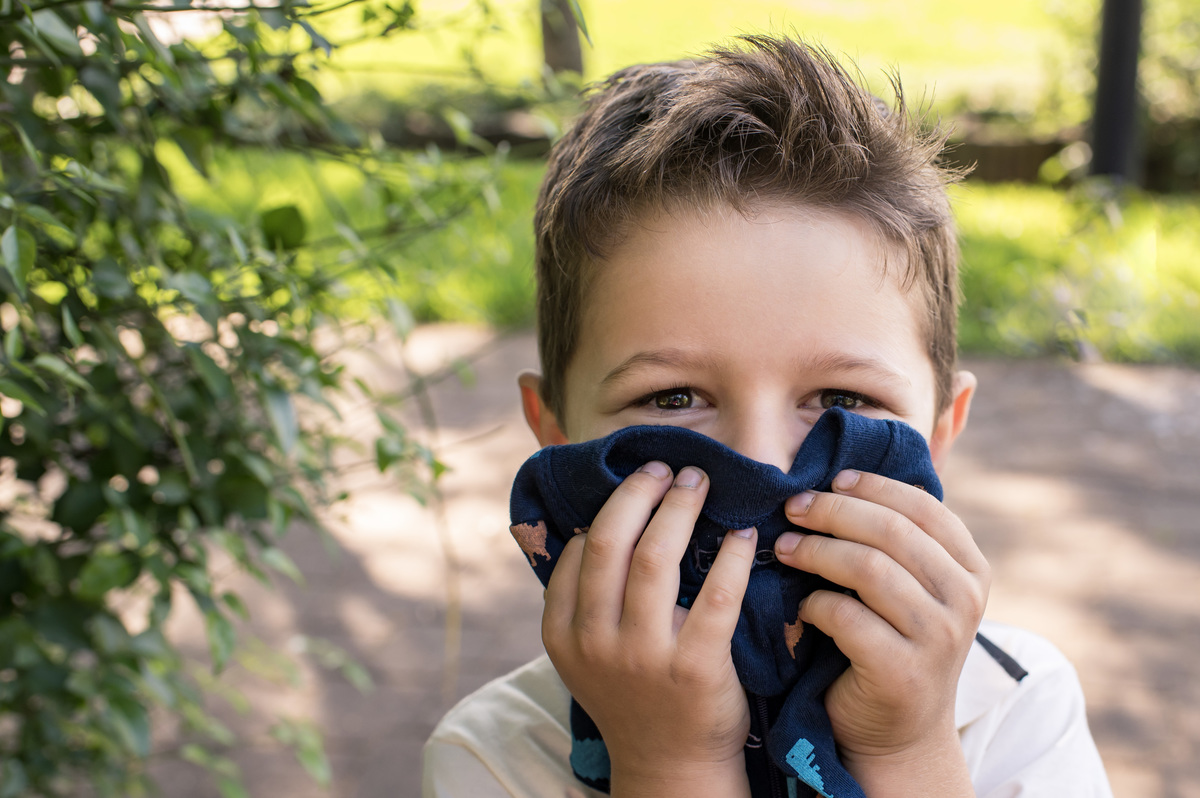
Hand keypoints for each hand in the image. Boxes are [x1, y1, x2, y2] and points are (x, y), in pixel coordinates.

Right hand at [542, 462, 755, 797]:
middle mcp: (595, 642)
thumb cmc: (634, 696)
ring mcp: (643, 656)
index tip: (636, 485)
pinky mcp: (694, 669)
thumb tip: (602, 522)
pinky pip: (716, 596)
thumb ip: (585, 599)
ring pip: (655, 558)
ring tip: (696, 483)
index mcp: (562, 634)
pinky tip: (741, 536)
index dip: (608, 507)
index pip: (578, 552)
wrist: (671, 766)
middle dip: (639, 493)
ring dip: (679, 509)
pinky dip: (730, 558)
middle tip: (664, 469)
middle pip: (611, 542)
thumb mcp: (587, 653)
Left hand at [774, 469, 988, 795]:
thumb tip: (843, 476)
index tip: (830, 480)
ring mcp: (939, 638)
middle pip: (890, 531)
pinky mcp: (902, 671)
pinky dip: (814, 605)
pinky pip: (846, 617)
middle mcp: (963, 601)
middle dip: (832, 512)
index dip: (872, 486)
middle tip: (793, 509)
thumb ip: (897, 541)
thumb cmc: (892, 643)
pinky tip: (801, 606)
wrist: (898, 732)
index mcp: (971, 570)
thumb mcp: (910, 588)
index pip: (923, 507)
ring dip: (815, 551)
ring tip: (784, 548)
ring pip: (867, 568)